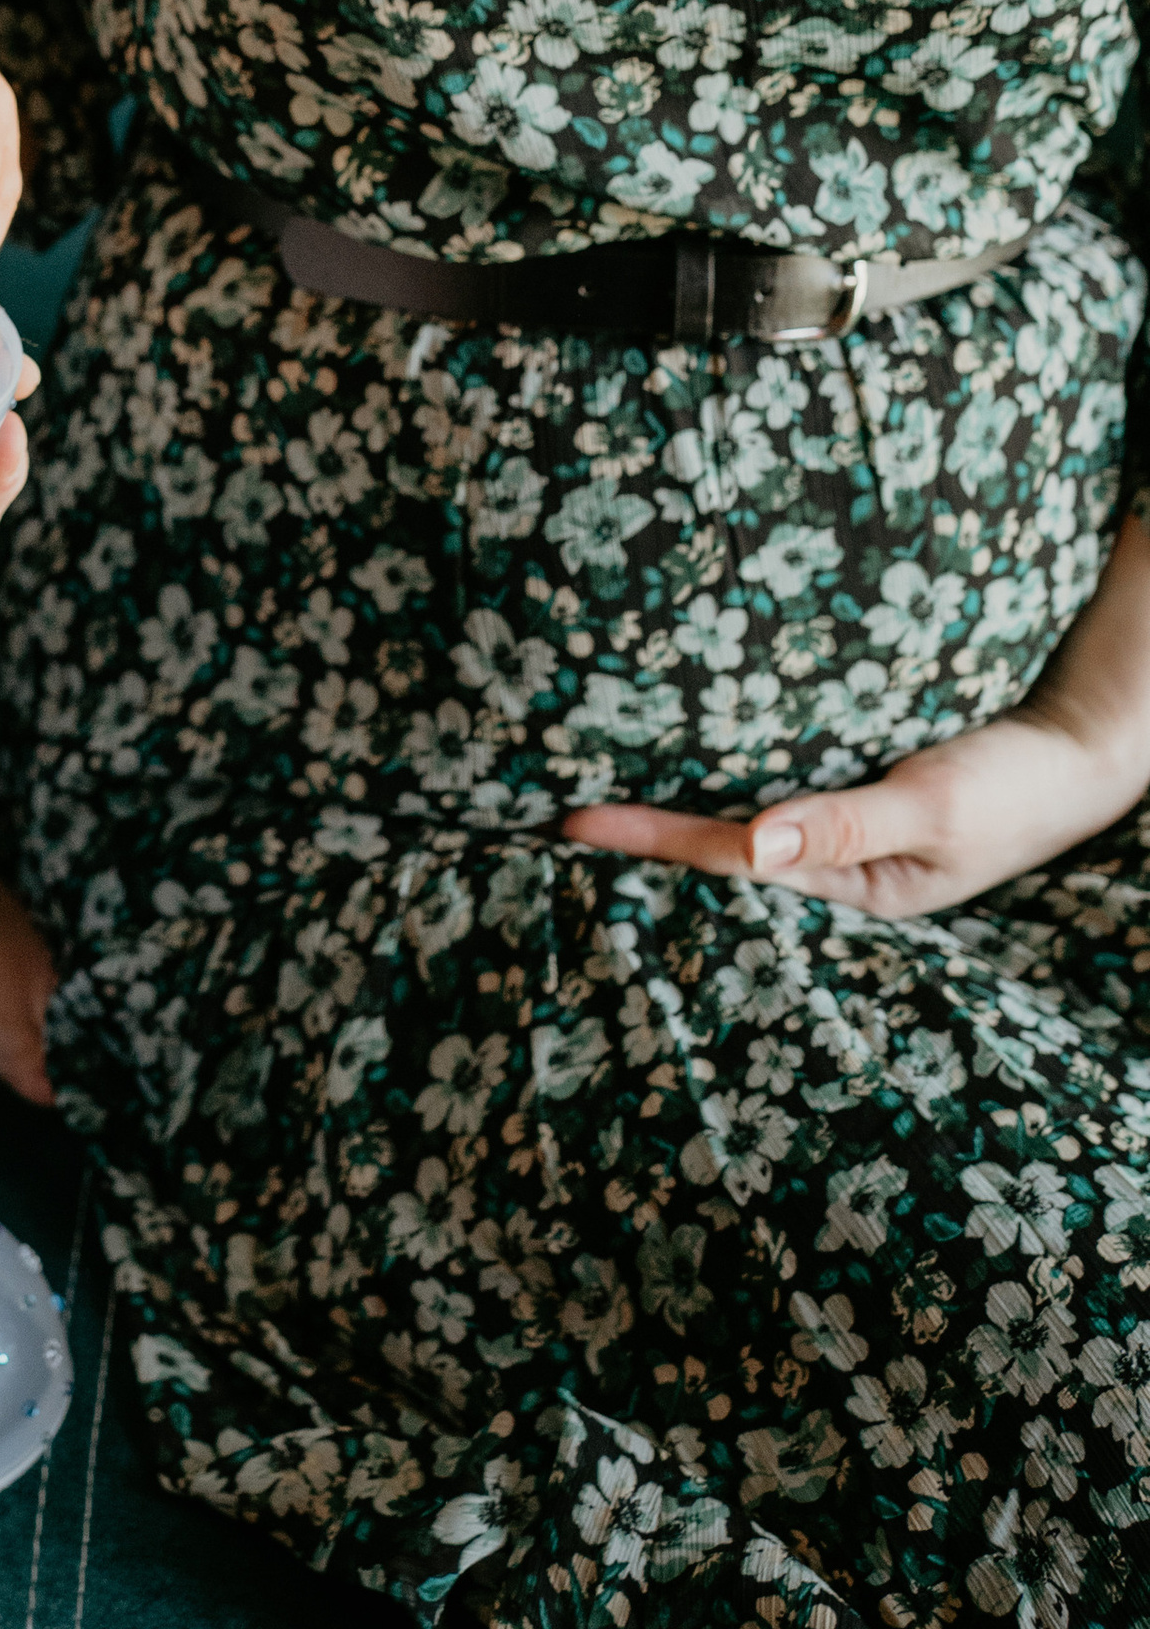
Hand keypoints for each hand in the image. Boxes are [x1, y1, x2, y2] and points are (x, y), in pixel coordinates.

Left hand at [566, 516, 1149, 918]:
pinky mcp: (856, 783)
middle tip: (546, 806)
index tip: (573, 820)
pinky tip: (678, 749)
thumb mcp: (933, 803)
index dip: (650, 838)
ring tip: (585, 779)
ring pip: (741, 812)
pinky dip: (722, 769)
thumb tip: (749, 845)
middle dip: (644, 827)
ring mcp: (844, 824)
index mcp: (850, 884)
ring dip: (674, 797)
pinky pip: (773, 779)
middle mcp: (835, 860)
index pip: (728, 860)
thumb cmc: (1014, 783)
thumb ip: (842, 822)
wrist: (1081, 744)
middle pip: (721, 844)